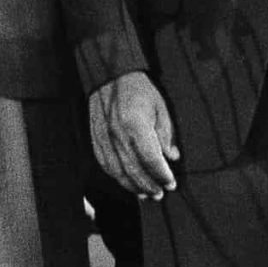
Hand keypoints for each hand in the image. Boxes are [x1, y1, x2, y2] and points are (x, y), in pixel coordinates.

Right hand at [88, 71, 177, 198]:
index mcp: (135, 125)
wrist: (111, 73)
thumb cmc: (139, 88)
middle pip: (134, 170)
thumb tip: (171, 157)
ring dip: (132, 186)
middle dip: (149, 185)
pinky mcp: (95, 137)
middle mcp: (117, 134)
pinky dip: (115, 176)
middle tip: (160, 194)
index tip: (171, 183)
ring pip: (117, 171)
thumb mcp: (160, 107)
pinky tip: (125, 181)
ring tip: (145, 194)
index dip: (162, 175)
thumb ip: (166, 134)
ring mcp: (103, 137)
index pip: (151, 160)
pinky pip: (104, 163)